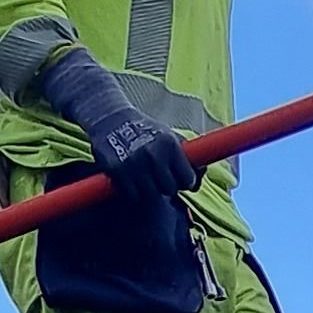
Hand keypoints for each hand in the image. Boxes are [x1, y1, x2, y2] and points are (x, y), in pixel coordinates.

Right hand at [39, 43, 201, 206]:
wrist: (110, 117)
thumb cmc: (145, 130)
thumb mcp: (168, 135)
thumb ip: (187, 154)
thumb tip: (202, 172)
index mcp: (169, 144)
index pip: (188, 179)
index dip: (186, 182)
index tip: (181, 180)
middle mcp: (153, 155)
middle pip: (170, 189)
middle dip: (168, 186)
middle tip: (161, 178)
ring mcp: (134, 164)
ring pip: (152, 195)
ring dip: (151, 190)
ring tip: (147, 178)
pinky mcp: (117, 172)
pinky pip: (133, 195)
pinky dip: (134, 191)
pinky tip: (133, 180)